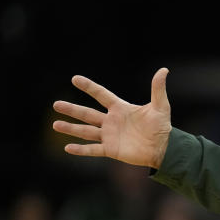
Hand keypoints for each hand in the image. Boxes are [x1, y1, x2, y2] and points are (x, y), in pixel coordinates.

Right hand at [52, 68, 172, 168]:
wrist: (164, 148)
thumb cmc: (162, 127)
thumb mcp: (160, 106)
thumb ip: (158, 89)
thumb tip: (164, 70)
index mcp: (120, 108)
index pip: (101, 95)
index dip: (89, 87)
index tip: (75, 78)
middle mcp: (111, 121)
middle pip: (87, 114)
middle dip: (72, 109)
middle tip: (56, 104)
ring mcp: (110, 136)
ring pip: (86, 131)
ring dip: (71, 128)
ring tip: (55, 124)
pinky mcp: (111, 150)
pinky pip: (93, 150)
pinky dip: (81, 149)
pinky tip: (68, 147)